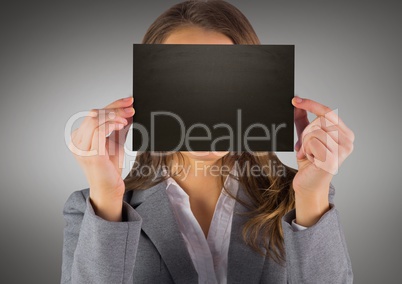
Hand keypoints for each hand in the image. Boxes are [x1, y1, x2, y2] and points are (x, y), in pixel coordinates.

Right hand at [68, 96, 133, 219]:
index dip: (113, 105)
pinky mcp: (90, 154)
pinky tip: (122, 125)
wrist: (110, 188)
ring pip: (94, 119)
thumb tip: (128, 109)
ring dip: (113, 115)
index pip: (95, 114)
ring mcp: (81, 147)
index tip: (129, 101)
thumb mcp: (116, 140)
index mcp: (80, 136)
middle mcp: (76, 141)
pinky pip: (98, 130)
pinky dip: (111, 124)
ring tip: (127, 118)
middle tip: (131, 107)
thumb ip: (119, 126)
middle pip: (94, 114)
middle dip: (115, 108)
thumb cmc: (111, 167)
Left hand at [291, 96, 354, 225]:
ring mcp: (343, 151)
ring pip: (315, 132)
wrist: (308, 183)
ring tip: (308, 154)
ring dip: (305, 143)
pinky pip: (313, 144)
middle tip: (305, 146)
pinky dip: (306, 151)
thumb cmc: (310, 161)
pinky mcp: (334, 160)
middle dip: (306, 132)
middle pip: (320, 121)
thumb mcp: (305, 137)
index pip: (328, 112)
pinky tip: (310, 160)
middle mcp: (348, 141)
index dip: (311, 104)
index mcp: (345, 133)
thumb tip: (297, 103)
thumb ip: (303, 120)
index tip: (295, 100)